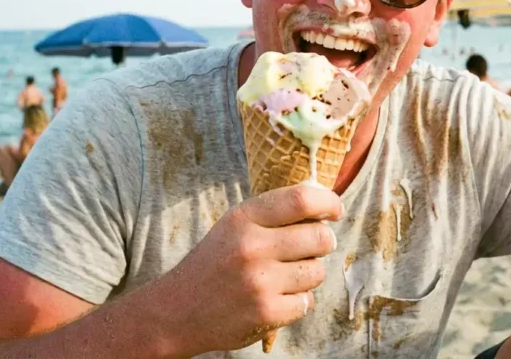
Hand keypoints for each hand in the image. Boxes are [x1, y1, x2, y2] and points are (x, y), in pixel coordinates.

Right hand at [150, 182, 341, 354]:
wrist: (177, 310)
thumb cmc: (215, 262)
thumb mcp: (235, 226)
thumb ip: (274, 213)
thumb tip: (325, 202)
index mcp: (244, 218)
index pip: (302, 199)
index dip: (328, 202)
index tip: (334, 210)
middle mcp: (252, 246)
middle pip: (320, 237)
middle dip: (323, 242)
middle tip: (310, 248)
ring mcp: (260, 281)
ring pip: (317, 271)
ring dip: (308, 274)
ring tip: (283, 276)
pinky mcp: (266, 312)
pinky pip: (307, 301)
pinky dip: (297, 301)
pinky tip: (275, 297)